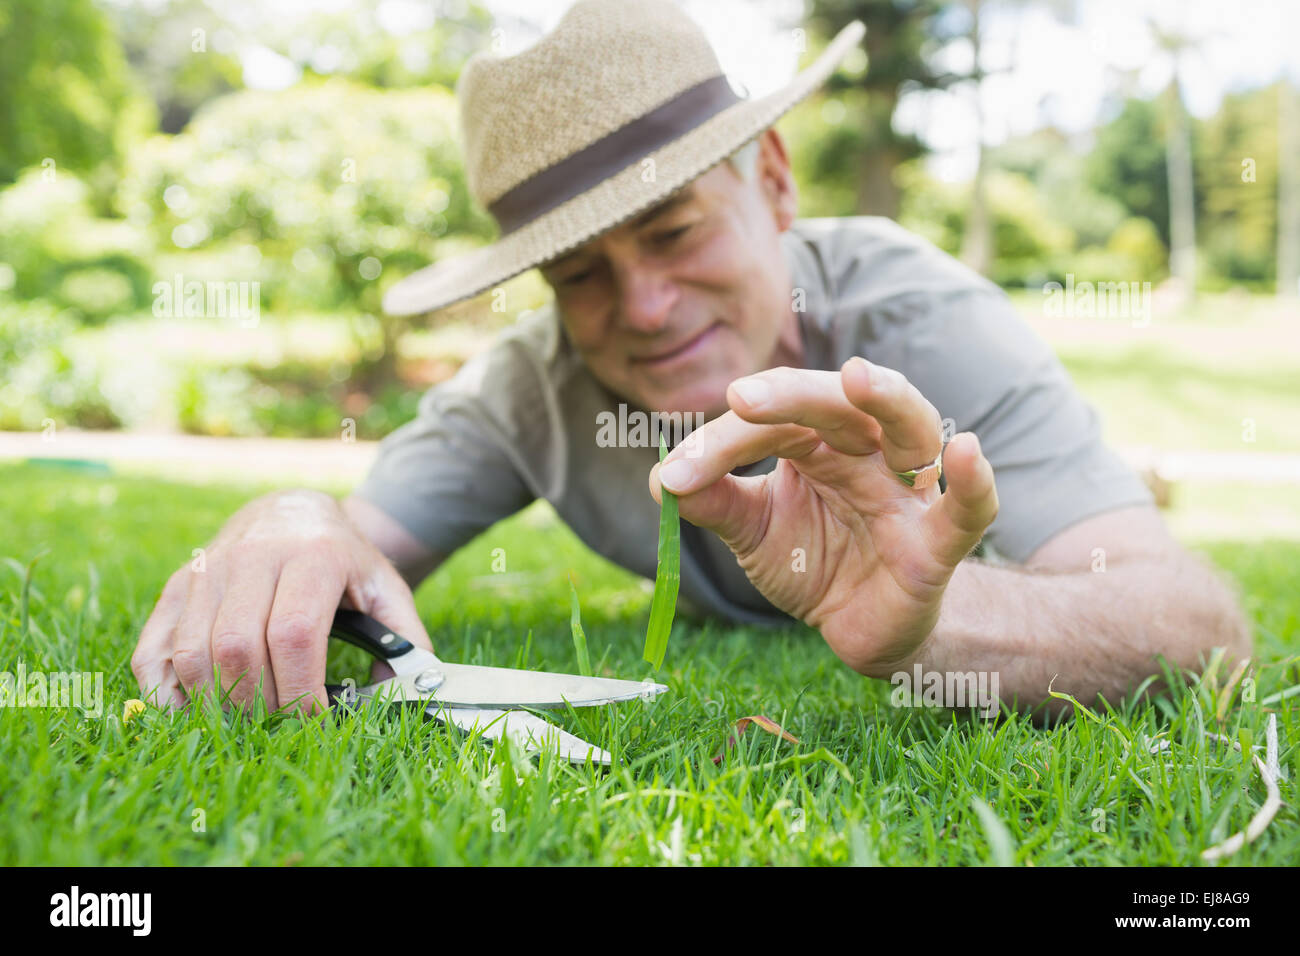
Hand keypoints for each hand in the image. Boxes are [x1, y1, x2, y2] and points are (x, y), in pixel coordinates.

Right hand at [130, 489, 432, 713]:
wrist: (292, 511)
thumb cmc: (344, 560)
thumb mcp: (385, 586)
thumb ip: (406, 637)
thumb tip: (418, 690)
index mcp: (312, 555)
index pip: (294, 633)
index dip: (300, 689)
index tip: (316, 720)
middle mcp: (252, 556)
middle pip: (238, 648)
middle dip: (259, 704)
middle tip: (281, 728)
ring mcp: (207, 570)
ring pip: (193, 653)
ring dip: (215, 703)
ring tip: (248, 722)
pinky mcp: (176, 586)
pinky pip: (153, 649)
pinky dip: (166, 691)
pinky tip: (196, 711)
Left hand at [649, 358, 997, 677]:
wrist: (863, 627)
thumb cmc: (815, 559)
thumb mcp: (754, 530)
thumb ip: (714, 502)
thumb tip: (664, 478)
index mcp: (818, 441)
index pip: (773, 422)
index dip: (723, 442)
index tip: (678, 473)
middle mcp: (867, 452)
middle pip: (839, 405)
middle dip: (794, 394)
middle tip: (744, 396)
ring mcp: (907, 493)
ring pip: (910, 428)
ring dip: (887, 398)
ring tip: (857, 376)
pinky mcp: (937, 545)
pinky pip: (966, 510)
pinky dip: (974, 482)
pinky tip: (966, 449)